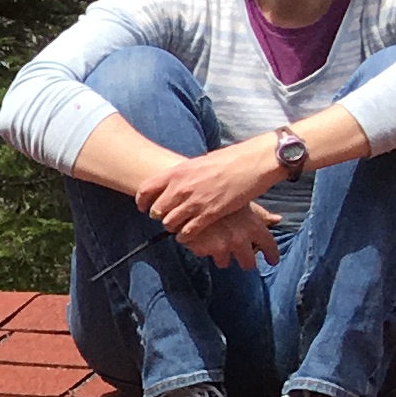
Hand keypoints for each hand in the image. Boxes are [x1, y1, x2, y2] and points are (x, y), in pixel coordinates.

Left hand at [139, 137, 285, 267]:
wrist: (252, 162)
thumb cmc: (229, 160)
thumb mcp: (198, 162)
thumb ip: (183, 175)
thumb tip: (174, 183)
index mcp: (177, 172)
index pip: (146, 190)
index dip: (142, 202)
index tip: (143, 208)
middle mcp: (181, 188)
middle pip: (156, 211)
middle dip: (160, 217)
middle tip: (167, 218)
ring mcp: (194, 202)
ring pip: (170, 223)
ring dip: (172, 228)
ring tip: (178, 227)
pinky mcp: (209, 214)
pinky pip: (187, 232)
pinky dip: (185, 236)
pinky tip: (188, 235)